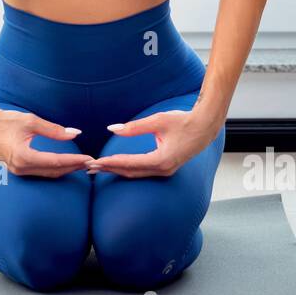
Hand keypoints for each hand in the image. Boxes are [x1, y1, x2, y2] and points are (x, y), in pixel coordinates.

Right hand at [0, 103, 95, 177]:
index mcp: (23, 157)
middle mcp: (21, 168)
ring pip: (48, 174)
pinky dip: (55, 169)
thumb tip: (74, 133)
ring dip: (65, 170)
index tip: (89, 158)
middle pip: (54, 171)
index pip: (56, 162)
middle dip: (73, 167)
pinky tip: (65, 165)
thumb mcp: (30, 121)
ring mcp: (18, 171)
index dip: (74, 160)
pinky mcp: (17, 169)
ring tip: (82, 164)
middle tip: (91, 163)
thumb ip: (53, 129)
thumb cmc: (4, 121)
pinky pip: (40, 173)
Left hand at [86, 107, 224, 177]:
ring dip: (117, 170)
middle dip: (109, 169)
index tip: (95, 161)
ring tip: (98, 168)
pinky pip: (142, 171)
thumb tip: (112, 128)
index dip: (111, 162)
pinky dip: (127, 168)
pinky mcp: (166, 168)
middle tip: (89, 167)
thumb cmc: (183, 121)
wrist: (205, 127)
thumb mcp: (158, 120)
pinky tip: (116, 166)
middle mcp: (163, 170)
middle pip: (130, 172)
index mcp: (162, 160)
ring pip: (136, 173)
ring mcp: (165, 171)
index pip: (130, 163)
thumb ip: (134, 126)